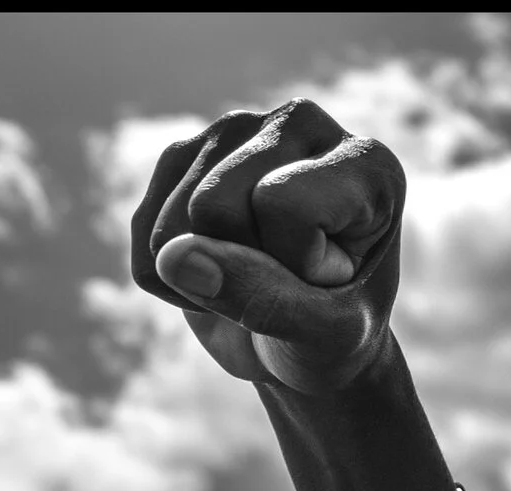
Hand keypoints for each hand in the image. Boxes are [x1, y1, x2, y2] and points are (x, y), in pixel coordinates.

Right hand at [129, 100, 404, 394]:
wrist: (306, 346)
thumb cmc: (336, 337)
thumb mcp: (327, 336)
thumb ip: (267, 300)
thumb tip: (174, 256)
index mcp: (366, 161)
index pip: (283, 204)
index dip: (299, 265)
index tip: (336, 279)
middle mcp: (302, 125)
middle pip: (215, 205)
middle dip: (245, 268)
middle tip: (291, 282)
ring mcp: (237, 131)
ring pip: (175, 221)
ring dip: (206, 279)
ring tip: (257, 277)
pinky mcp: (183, 155)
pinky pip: (144, 232)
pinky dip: (170, 278)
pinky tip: (218, 272)